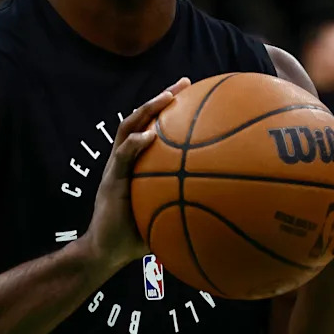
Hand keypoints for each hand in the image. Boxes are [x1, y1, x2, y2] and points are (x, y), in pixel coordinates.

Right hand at [84, 77, 191, 270]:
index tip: (194, 92)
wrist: (106, 252)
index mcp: (139, 163)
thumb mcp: (168, 215)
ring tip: (166, 97)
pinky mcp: (110, 180)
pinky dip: (135, 144)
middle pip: (142, 118)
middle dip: (162, 97)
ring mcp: (116, 167)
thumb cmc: (138, 236)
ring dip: (147, 110)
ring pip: (128, 128)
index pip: (154, 126)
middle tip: (184, 82)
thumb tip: (227, 206)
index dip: (171, 109)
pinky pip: (122, 157)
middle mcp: (126, 159)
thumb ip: (188, 204)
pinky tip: (150, 136)